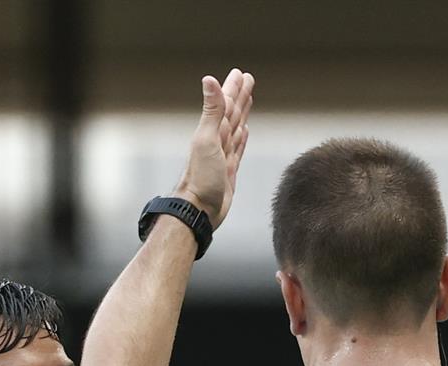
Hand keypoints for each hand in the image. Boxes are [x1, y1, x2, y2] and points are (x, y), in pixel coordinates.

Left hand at [173, 68, 254, 228]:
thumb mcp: (206, 139)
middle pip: (232, 113)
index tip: (241, 74)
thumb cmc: (201, 178)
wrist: (199, 210)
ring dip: (242, 113)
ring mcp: (223, 155)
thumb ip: (211, 111)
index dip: (233, 88)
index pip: (226, 104)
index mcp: (212, 131)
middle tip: (247, 79)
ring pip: (236, 128)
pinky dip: (242, 138)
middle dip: (240, 95)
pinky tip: (245, 131)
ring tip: (248, 100)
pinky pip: (238, 148)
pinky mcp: (229, 171)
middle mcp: (217, 141)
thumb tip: (209, 79)